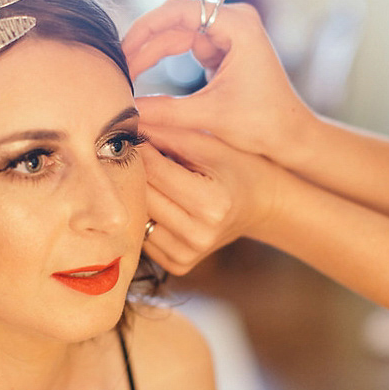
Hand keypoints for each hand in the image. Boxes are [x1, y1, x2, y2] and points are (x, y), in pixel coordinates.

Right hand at [124, 0, 310, 165]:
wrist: (292, 136)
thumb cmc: (262, 124)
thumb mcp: (208, 116)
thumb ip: (164, 111)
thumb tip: (124, 110)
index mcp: (239, 26)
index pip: (180, 10)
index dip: (146, 28)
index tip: (121, 51)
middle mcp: (234, 21)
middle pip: (174, 21)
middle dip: (145, 45)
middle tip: (118, 70)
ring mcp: (228, 32)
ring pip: (176, 34)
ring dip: (151, 53)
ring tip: (126, 76)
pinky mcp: (222, 48)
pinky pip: (184, 45)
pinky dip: (162, 59)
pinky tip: (142, 74)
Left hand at [140, 122, 280, 274]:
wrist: (260, 204)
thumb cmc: (237, 166)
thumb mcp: (211, 145)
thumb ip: (169, 134)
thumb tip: (128, 124)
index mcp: (211, 203)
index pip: (153, 170)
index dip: (138, 147)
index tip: (130, 132)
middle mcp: (199, 234)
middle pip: (142, 195)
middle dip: (135, 170)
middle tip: (131, 150)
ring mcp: (188, 254)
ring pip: (139, 217)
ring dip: (137, 195)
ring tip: (149, 175)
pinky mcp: (179, 265)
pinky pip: (143, 236)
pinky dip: (146, 217)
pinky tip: (159, 201)